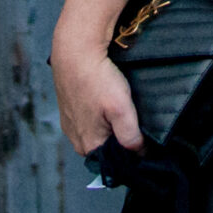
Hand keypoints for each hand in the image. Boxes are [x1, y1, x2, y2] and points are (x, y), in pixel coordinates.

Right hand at [52, 44, 142, 158]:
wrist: (75, 52)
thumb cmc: (98, 80)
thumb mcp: (121, 110)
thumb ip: (130, 136)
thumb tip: (140, 152)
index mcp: (88, 144)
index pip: (115, 160)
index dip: (131, 150)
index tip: (143, 137)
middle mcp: (76, 138)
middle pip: (105, 146)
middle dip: (120, 135)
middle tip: (132, 115)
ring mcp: (70, 123)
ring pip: (97, 130)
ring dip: (110, 122)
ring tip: (119, 103)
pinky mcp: (68, 109)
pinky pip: (88, 118)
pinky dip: (99, 111)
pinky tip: (106, 97)